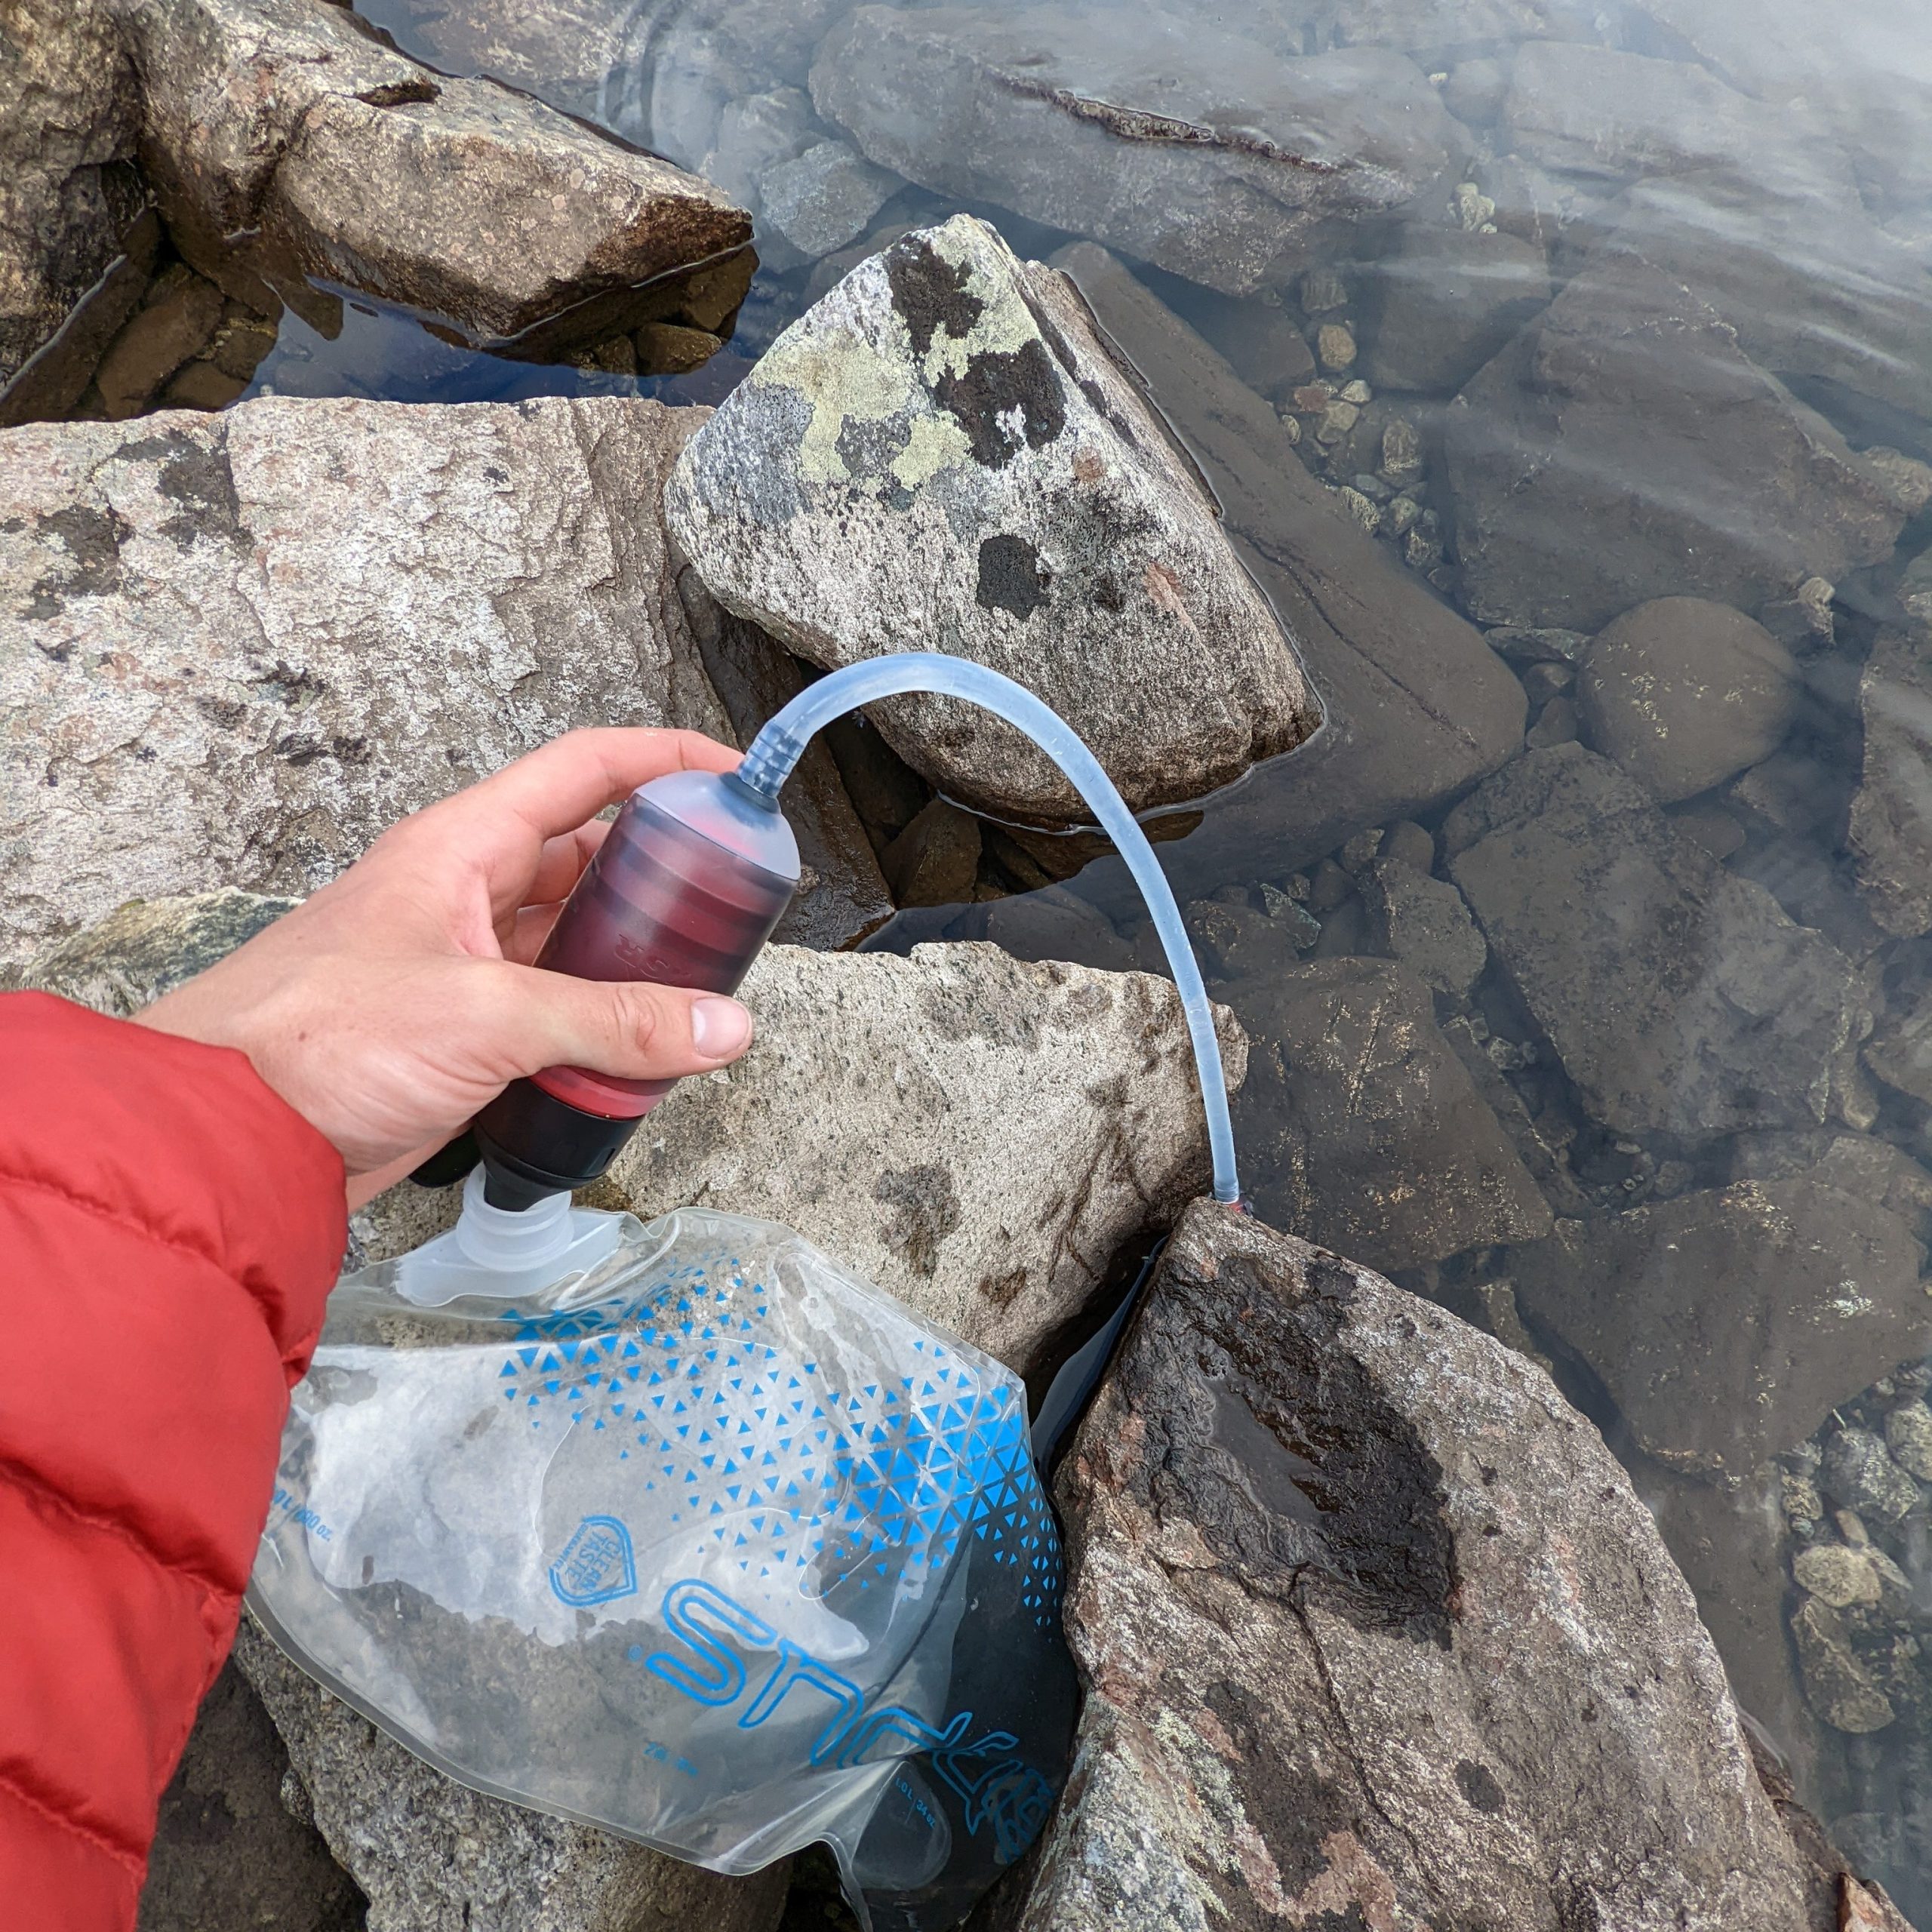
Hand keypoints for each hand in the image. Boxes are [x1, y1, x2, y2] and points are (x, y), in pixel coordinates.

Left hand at [138, 729, 754, 1208]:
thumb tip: (722, 1027)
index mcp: (463, 847)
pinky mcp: (458, 1036)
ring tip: (703, 991)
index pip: (584, 770)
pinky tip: (640, 1060)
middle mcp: (466, 895)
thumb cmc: (318, 1038)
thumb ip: (613, 1021)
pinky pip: (551, 1016)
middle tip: (736, 908)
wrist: (225, 1135)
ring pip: (574, 945)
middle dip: (663, 880)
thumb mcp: (486, 1016)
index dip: (665, 759)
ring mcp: (463, 968)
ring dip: (634, 969)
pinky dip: (599, 1033)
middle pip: (589, 860)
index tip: (738, 776)